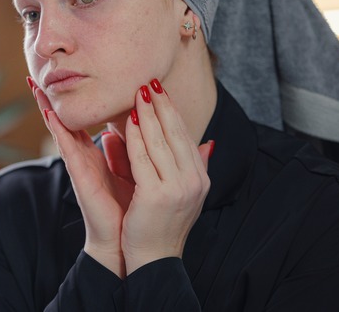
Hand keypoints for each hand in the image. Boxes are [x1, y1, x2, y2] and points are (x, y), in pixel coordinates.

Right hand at [29, 78, 133, 277]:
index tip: (65, 76)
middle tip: (36, 72)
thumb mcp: (138, 169)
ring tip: (33, 84)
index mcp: (98, 153)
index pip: (85, 120)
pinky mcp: (79, 174)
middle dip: (49, 98)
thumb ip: (133, 148)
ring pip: (60, 128)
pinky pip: (67, 146)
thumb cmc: (132, 208)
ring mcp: (79, 163)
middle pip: (66, 119)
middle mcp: (85, 155)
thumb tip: (132, 123)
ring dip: (44, 106)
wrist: (128, 240)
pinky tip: (48, 112)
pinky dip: (56, 128)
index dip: (75, 99)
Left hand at [119, 81, 212, 273]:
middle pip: (176, 134)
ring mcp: (177, 188)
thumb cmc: (162, 222)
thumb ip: (194, 165)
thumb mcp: (184, 192)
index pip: (185, 136)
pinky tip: (129, 122)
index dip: (173, 112)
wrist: (154, 257)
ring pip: (160, 142)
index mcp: (200, 177)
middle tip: (150, 82)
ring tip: (139, 93)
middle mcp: (194, 181)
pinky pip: (143, 159)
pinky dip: (136, 138)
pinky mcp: (157, 195)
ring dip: (148, 115)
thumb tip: (208, 143)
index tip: (161, 91)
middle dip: (162, 106)